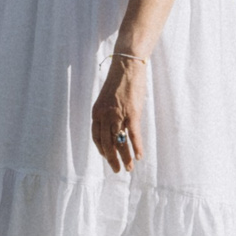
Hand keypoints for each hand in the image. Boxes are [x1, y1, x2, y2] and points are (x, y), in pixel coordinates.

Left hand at [90, 55, 145, 171]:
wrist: (127, 65)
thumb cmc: (119, 81)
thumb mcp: (108, 99)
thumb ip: (109, 113)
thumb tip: (115, 127)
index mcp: (97, 112)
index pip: (96, 137)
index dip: (102, 149)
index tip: (107, 157)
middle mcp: (105, 116)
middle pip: (107, 143)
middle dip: (112, 159)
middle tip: (117, 170)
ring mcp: (118, 115)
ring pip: (120, 142)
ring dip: (125, 158)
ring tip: (129, 168)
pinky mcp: (132, 113)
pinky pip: (133, 135)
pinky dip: (136, 147)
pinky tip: (139, 156)